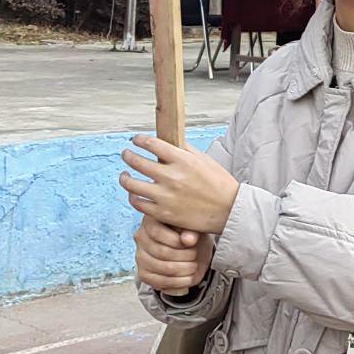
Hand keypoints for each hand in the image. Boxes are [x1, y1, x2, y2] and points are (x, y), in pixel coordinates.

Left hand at [121, 136, 240, 233]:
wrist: (230, 210)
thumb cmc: (219, 183)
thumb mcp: (204, 159)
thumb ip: (184, 150)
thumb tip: (166, 141)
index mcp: (182, 160)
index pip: (151, 144)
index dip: (139, 140)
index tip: (136, 141)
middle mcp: (172, 176)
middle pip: (137, 162)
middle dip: (128, 156)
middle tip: (126, 154)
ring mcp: (166, 196)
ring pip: (132, 184)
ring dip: (124, 178)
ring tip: (124, 176)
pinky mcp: (164, 213)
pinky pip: (139, 203)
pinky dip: (133, 197)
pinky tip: (134, 194)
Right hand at [136, 216, 212, 293]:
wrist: (191, 250)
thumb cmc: (190, 235)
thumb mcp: (194, 228)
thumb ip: (191, 231)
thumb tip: (189, 239)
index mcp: (150, 221)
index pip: (157, 233)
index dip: (177, 240)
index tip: (192, 243)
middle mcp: (141, 238)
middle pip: (162, 252)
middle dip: (185, 256)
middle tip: (195, 255)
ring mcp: (140, 257)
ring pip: (163, 268)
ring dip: (185, 269)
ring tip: (194, 265)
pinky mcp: (144, 274)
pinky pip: (160, 282)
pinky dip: (179, 282)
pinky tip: (188, 277)